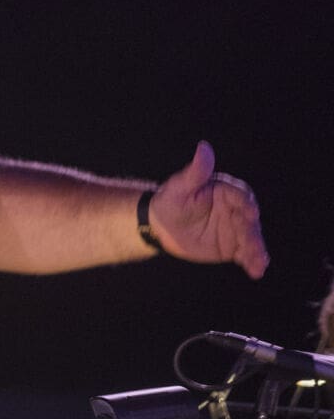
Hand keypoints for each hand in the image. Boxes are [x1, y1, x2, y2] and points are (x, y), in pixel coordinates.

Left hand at [150, 141, 268, 278]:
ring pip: (250, 238)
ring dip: (256, 250)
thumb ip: (195, 171)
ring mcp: (235, 228)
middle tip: (252, 247)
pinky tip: (256, 271)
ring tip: (258, 264)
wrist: (161, 226)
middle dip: (251, 234)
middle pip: (248, 221)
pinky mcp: (232, 245)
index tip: (251, 214)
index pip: (241, 196)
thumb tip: (203, 147)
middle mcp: (235, 209)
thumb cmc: (170, 201)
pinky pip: (245, 253)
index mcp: (225, 190)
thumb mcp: (180, 186)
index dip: (246, 205)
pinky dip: (252, 261)